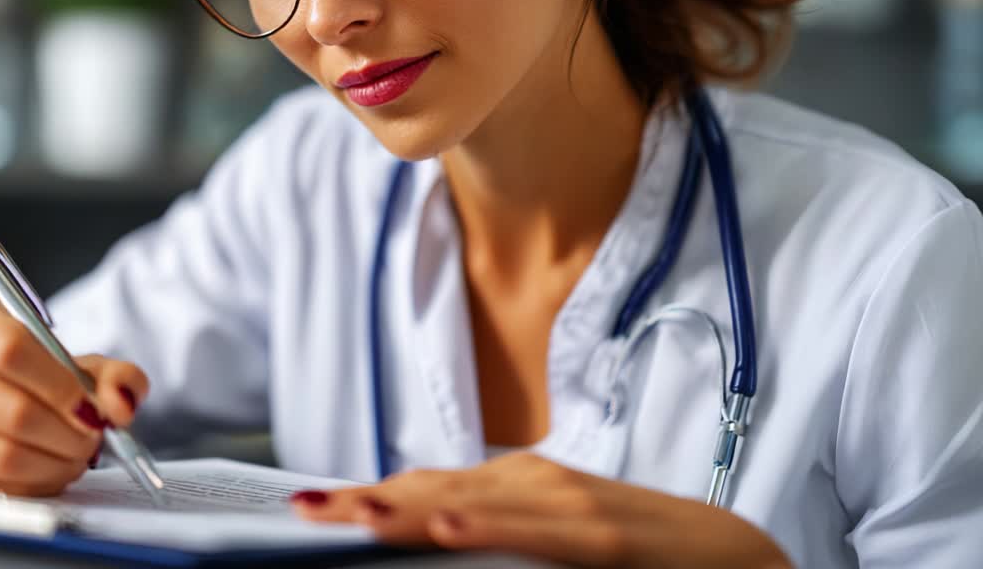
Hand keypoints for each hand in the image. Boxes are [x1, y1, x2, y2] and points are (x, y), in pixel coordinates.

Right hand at [0, 300, 149, 495]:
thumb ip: (118, 379)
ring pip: (1, 452)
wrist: (18, 403)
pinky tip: (48, 468)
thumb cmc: (48, 380)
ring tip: (76, 455)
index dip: (59, 386)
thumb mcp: (89, 368)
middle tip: (92, 439)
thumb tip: (120, 404)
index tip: (91, 409)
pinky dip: (32, 483)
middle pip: (9, 408)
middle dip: (65, 433)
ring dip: (53, 462)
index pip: (11, 349)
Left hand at [291, 452, 791, 568]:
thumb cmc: (636, 546)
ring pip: (474, 507)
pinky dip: (489, 528)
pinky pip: (536, 534)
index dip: (366, 495)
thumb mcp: (550, 537)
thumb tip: (430, 538)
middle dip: (368, 502)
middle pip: (435, 492)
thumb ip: (494, 532)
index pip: (425, 489)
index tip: (311, 505)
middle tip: (306, 510)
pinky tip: (449, 530)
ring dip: (410, 509)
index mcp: (516, 485)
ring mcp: (568, 507)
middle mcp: (534, 484)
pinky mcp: (603, 538)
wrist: (731, 553)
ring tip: (354, 514)